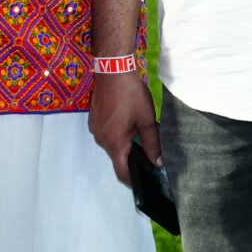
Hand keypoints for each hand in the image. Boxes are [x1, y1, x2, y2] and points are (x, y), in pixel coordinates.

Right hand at [89, 71, 159, 185]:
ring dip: (124, 143)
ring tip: (138, 132)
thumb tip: (158, 163)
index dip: (133, 180)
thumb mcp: (146, 119)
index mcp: (114, 142)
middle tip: (149, 152)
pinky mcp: (93, 119)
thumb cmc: (130, 94)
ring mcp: (95, 128)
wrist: (112, 70)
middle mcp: (101, 139)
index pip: (121, 172)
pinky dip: (116, 133)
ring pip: (111, 144)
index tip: (146, 181)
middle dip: (132, 157)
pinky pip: (106, 133)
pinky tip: (127, 121)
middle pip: (117, 157)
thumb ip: (153, 144)